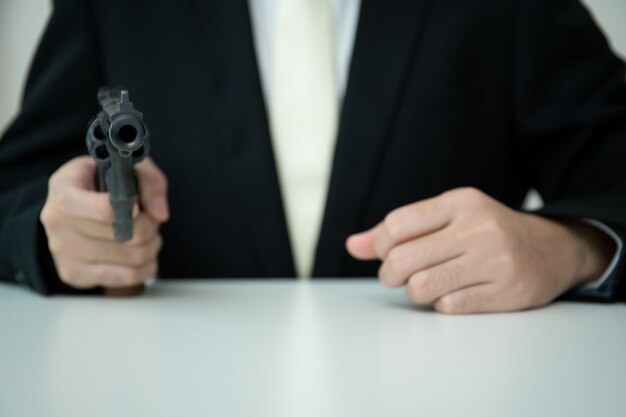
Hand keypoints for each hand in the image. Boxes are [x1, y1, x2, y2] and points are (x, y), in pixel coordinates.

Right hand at [40, 156, 168, 289]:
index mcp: (64, 189)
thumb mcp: (123, 167)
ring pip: (130, 258)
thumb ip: (149, 181)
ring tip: (147, 236)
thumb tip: (160, 213)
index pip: (103, 208)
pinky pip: (125, 278)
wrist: (71, 208)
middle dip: (149, 227)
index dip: (129, 209)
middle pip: (124, 234)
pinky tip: (142, 254)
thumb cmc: (99, 185)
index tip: (138, 206)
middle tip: (150, 220)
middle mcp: (57, 221)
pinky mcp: (73, 274)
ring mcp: (62, 251)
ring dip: (151, 247)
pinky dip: (145, 267)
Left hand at [346, 188, 613, 313]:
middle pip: (402, 260)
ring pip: (420, 287)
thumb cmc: (487, 232)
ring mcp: (494, 261)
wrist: (554, 249)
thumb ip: (399, 230)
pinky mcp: (506, 293)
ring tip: (426, 285)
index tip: (390, 253)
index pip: (396, 226)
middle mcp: (478, 228)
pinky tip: (453, 294)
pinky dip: (442, 304)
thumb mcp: (448, 218)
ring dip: (414, 292)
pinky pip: (448, 307)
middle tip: (399, 276)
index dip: (381, 247)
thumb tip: (352, 245)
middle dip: (391, 274)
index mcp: (460, 202)